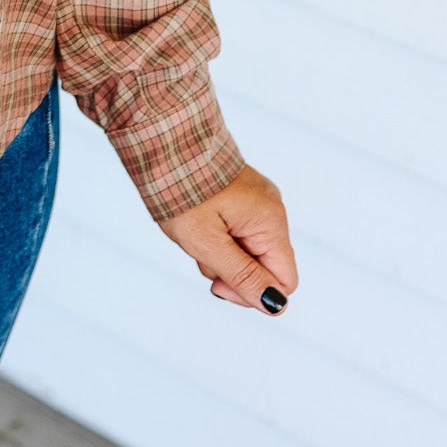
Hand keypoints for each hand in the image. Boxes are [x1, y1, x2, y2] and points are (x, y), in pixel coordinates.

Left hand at [158, 164, 297, 313]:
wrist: (162, 141)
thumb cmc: (181, 190)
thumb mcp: (206, 243)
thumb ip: (242, 276)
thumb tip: (275, 305)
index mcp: (270, 221)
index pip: (284, 281)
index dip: (253, 292)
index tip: (218, 284)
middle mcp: (272, 210)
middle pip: (265, 266)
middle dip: (231, 270)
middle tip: (200, 253)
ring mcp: (258, 201)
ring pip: (249, 250)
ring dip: (221, 253)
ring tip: (194, 232)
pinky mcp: (243, 196)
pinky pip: (238, 231)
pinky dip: (219, 236)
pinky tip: (199, 222)